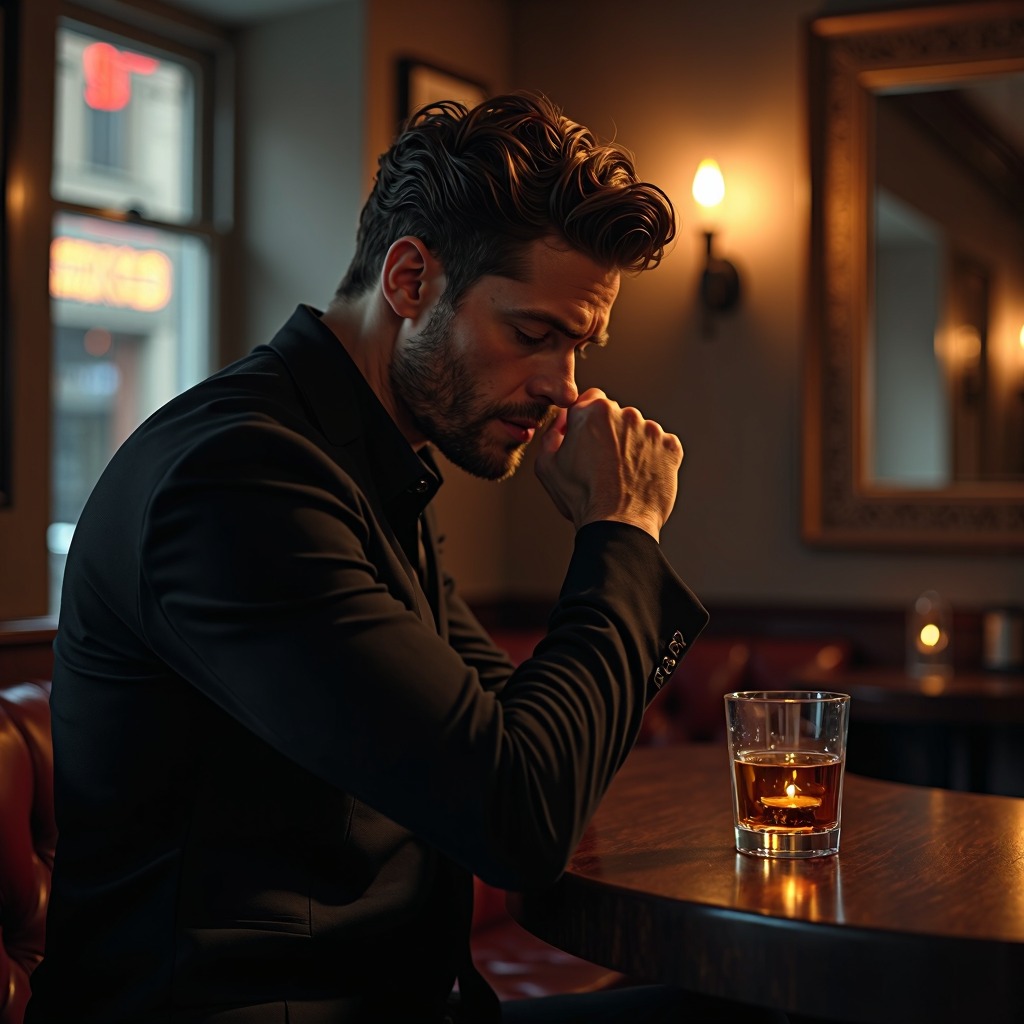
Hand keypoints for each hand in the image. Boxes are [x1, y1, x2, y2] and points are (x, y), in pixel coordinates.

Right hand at [534, 388, 682, 541]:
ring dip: (632, 445)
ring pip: (639, 430)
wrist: (618, 524)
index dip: (586, 419)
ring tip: (623, 474)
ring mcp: (651, 430)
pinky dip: (653, 457)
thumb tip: (561, 423)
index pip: (590, 398)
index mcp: (593, 411)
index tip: (586, 437)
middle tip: (603, 462)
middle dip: (610, 432)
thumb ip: (551, 434)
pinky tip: (640, 476)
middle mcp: (625, 413)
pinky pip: (660, 445)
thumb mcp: (546, 465)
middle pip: (616, 414)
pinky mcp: (670, 447)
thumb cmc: (581, 497)